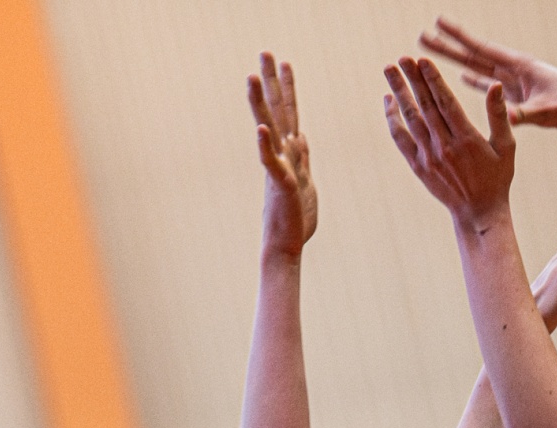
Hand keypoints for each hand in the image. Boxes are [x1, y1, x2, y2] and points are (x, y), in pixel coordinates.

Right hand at [250, 53, 315, 257]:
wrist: (285, 247)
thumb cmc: (295, 219)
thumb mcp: (304, 181)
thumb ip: (301, 158)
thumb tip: (301, 137)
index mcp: (290, 154)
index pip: (289, 113)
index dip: (286, 88)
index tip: (284, 63)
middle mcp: (281, 155)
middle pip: (276, 111)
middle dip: (271, 81)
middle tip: (266, 52)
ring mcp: (278, 167)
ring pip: (269, 130)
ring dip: (260, 103)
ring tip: (252, 77)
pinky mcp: (281, 184)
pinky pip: (271, 162)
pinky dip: (266, 146)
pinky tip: (262, 128)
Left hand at [384, 57, 513, 226]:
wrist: (478, 212)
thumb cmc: (497, 177)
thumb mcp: (506, 147)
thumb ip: (499, 115)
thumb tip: (494, 86)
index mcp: (467, 139)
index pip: (446, 103)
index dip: (432, 80)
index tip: (422, 61)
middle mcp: (445, 147)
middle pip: (425, 106)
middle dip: (412, 80)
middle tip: (402, 58)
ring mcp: (429, 157)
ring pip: (410, 118)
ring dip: (399, 93)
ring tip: (390, 70)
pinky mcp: (418, 166)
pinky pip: (401, 138)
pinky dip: (393, 119)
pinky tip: (388, 101)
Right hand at [420, 18, 556, 133]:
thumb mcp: (547, 112)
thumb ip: (526, 115)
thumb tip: (508, 120)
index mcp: (519, 67)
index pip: (482, 49)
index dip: (459, 37)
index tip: (437, 22)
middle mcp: (514, 71)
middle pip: (474, 56)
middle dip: (449, 47)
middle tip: (423, 35)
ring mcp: (515, 83)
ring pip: (479, 70)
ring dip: (457, 62)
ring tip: (436, 53)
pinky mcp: (519, 96)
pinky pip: (491, 87)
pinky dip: (477, 83)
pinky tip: (463, 79)